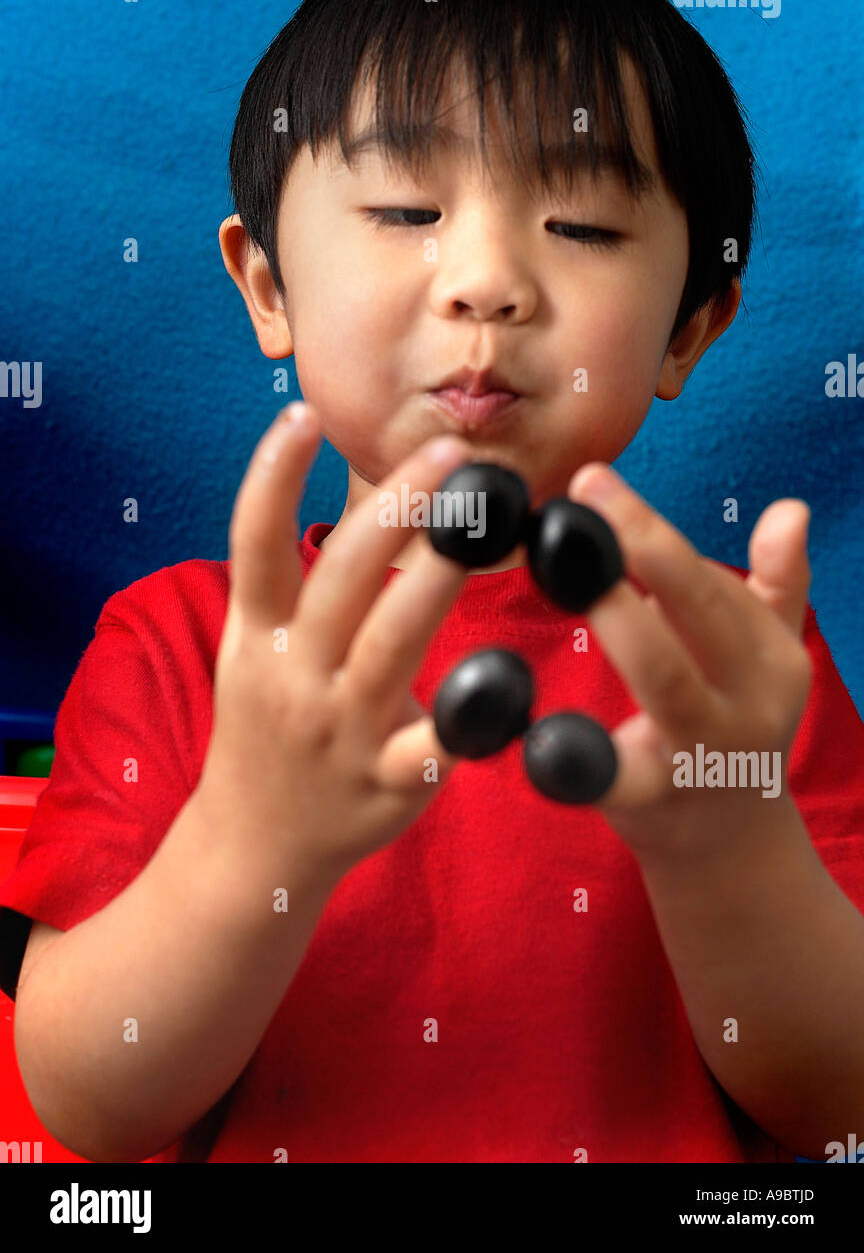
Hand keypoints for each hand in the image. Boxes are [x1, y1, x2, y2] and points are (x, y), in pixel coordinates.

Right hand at [197, 403, 472, 884]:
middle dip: (396, 508)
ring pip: (391, 641)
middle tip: (447, 453)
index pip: (252, 542)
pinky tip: (512, 680)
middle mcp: (293, 675)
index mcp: (257, 636)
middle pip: (341, 576)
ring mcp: (339, 730)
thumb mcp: (255, 656)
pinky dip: (474, 711)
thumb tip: (359, 504)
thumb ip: (293, 590)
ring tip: (482, 524)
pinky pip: (437, 741)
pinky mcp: (386, 782)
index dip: (271, 476)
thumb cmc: (269, 731)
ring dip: (437, 577)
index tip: (302, 413)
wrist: (255, 846)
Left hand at [567, 463, 812, 863]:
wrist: (730, 849)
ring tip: (573, 574)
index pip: (710, 583)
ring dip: (624, 623)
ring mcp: (701, 753)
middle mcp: (748, 701)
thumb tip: (790, 509)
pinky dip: (570, 749)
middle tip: (580, 493)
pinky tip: (528, 720)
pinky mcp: (648, 802)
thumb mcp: (770, 662)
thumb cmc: (734, 728)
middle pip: (700, 614)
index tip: (593, 479)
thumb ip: (778, 586)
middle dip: (643, 550)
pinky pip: (607, 771)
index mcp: (773, 660)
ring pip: (668, 679)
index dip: (653, 531)